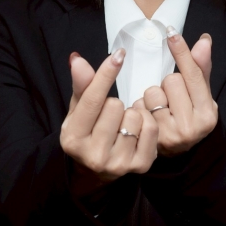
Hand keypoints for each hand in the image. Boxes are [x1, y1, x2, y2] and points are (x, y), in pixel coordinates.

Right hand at [60, 48, 158, 192]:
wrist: (97, 170)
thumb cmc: (87, 132)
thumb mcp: (78, 111)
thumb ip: (81, 86)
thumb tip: (77, 59)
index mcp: (73, 139)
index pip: (92, 100)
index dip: (106, 74)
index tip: (118, 55)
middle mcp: (94, 155)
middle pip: (116, 105)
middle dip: (115, 104)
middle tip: (110, 116)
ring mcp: (118, 164)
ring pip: (135, 116)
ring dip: (132, 114)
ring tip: (123, 125)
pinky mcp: (140, 166)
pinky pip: (152, 128)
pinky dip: (147, 123)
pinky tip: (137, 131)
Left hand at [132, 30, 217, 157]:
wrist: (178, 153)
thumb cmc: (189, 117)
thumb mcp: (200, 96)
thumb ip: (200, 69)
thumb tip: (204, 41)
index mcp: (208, 114)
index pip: (193, 75)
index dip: (182, 53)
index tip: (171, 33)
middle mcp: (192, 127)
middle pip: (171, 81)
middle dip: (168, 85)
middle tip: (172, 100)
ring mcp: (170, 136)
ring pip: (152, 92)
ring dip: (152, 96)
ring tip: (160, 110)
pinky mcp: (149, 140)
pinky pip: (138, 106)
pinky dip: (140, 108)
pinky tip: (148, 118)